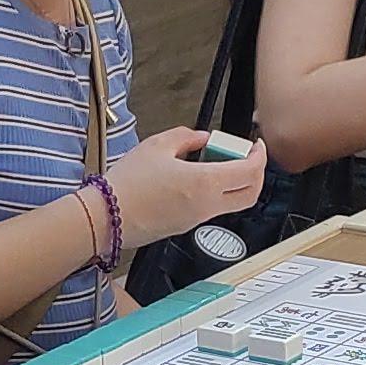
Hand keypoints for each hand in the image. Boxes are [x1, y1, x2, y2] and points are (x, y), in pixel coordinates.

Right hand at [110, 125, 267, 246]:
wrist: (106, 217)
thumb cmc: (127, 184)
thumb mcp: (157, 146)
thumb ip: (186, 137)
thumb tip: (201, 138)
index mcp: (204, 184)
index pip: (250, 172)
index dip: (259, 156)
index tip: (255, 145)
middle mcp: (206, 206)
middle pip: (251, 195)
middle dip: (256, 174)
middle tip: (245, 157)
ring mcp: (197, 220)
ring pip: (233, 204)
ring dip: (235, 183)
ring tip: (216, 164)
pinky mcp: (186, 227)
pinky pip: (212, 210)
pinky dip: (216, 193)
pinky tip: (197, 179)